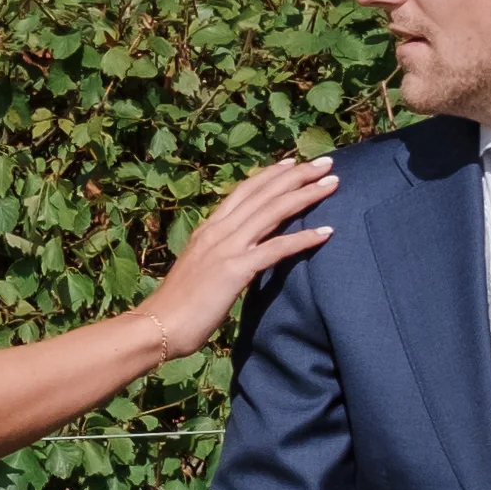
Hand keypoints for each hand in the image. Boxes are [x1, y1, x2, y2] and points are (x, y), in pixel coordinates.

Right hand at [143, 152, 339, 351]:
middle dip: (297, 175)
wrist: (158, 326)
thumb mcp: (199, 269)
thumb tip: (239, 255)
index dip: (270, 175)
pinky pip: (275, 249)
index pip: (244, 192)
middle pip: (263, 194)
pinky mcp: (235, 269)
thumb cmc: (177, 306)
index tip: (293, 162)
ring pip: (272, 212)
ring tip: (332, 184)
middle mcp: (218, 231)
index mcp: (208, 229)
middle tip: (325, 163)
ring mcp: (226, 248)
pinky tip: (326, 232)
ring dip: (305, 195)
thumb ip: (219, 255)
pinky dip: (302, 238)